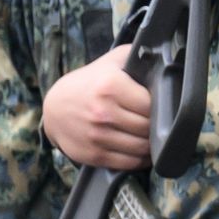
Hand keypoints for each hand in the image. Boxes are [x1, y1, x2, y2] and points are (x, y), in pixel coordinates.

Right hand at [42, 53, 153, 171]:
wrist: (54, 107)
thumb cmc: (89, 83)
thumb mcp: (111, 62)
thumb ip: (137, 56)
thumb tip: (164, 56)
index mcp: (110, 87)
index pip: (152, 104)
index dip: (161, 106)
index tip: (161, 105)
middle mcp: (103, 113)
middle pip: (149, 127)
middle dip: (157, 126)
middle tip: (158, 122)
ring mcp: (98, 136)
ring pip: (143, 147)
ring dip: (151, 144)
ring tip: (151, 136)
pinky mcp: (95, 155)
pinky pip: (130, 162)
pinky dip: (141, 159)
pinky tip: (142, 150)